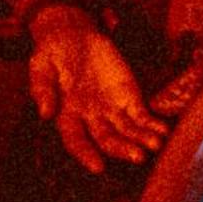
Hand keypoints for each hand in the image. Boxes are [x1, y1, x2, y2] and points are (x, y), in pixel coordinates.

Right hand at [29, 7, 169, 169]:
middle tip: (138, 156)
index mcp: (67, 115)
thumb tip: (45, 114)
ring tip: (156, 143)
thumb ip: (42, 88)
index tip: (98, 166)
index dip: (85, 154)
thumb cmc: (52, 53)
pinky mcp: (128, 97)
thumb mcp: (40, 65)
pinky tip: (163, 130)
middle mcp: (91, 118)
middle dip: (123, 149)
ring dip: (142, 139)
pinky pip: (141, 115)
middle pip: (108, 140)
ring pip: (128, 131)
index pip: (76, 140)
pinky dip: (152, 124)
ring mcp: (112, 109)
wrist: (72, 34)